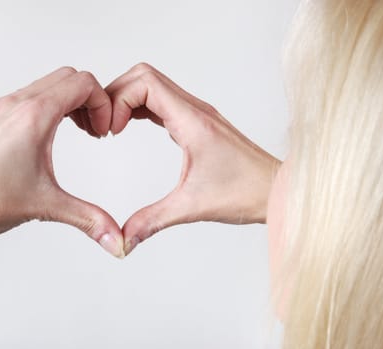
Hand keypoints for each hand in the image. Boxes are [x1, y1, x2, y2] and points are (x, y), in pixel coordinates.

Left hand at [0, 67, 124, 256]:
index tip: (104, 131)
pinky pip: (28, 96)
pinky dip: (49, 107)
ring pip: (47, 84)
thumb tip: (116, 239)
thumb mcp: (46, 206)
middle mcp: (16, 104)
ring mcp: (1, 109)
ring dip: (69, 102)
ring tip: (77, 132)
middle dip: (90, 100)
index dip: (104, 104)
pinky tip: (48, 137)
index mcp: (33, 116)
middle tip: (94, 130)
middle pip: (68, 77)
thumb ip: (89, 219)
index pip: (83, 84)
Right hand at [104, 63, 280, 254]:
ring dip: (127, 99)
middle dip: (116, 95)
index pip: (145, 83)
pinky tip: (131, 127)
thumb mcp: (192, 207)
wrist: (276, 190)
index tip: (111, 131)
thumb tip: (122, 239)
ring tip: (113, 127)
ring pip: (153, 85)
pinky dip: (140, 107)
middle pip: (144, 76)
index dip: (118, 100)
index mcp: (192, 121)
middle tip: (105, 127)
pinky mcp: (197, 122)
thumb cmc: (246, 192)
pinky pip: (162, 101)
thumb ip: (152, 221)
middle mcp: (194, 109)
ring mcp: (196, 113)